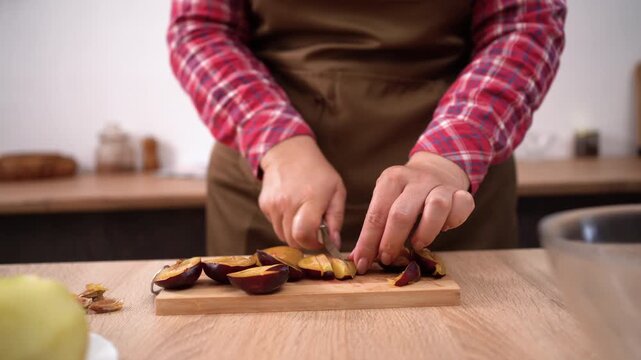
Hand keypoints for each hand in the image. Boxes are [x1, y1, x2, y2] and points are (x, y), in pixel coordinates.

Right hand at [259, 136, 345, 249]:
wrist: (289, 153)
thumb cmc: (318, 173)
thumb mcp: (336, 191)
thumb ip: (336, 218)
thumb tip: (334, 243)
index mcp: (310, 199)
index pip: (304, 235)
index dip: (313, 243)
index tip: (320, 239)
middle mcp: (288, 203)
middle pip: (292, 240)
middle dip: (305, 241)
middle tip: (313, 230)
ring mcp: (273, 204)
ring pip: (282, 235)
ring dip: (293, 233)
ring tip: (302, 217)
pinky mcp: (264, 205)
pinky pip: (274, 225)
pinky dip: (284, 223)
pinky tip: (291, 208)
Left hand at [350, 151, 474, 273]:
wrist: (435, 171)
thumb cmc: (404, 196)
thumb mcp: (385, 203)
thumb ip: (373, 230)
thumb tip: (358, 260)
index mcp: (391, 180)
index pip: (376, 214)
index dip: (368, 242)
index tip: (363, 263)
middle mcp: (415, 180)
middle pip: (401, 213)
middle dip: (391, 241)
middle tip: (387, 258)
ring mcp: (440, 185)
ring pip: (436, 207)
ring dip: (425, 232)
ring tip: (416, 245)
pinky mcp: (460, 193)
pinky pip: (461, 206)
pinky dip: (453, 221)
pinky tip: (443, 229)